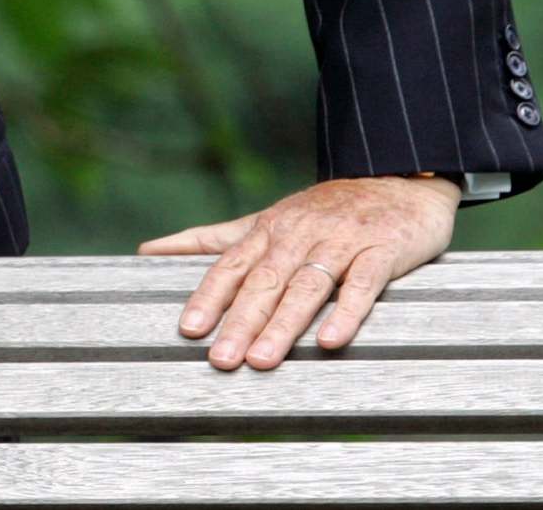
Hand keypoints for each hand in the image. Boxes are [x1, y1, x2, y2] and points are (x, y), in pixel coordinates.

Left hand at [138, 174, 457, 368]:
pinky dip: (346, 312)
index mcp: (267, 231)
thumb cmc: (322, 212)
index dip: (209, 297)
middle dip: (240, 321)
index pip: (231, 267)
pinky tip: (329, 340)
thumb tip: (146, 251)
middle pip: (265, 282)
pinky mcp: (382, 251)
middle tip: (221, 359)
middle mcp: (299, 235)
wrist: (396, 182)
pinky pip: (363, 284)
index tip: (189, 330)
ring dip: (284, 325)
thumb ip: (208, 240)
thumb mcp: (262, 221)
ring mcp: (341, 242)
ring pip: (307, 286)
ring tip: (262, 360)